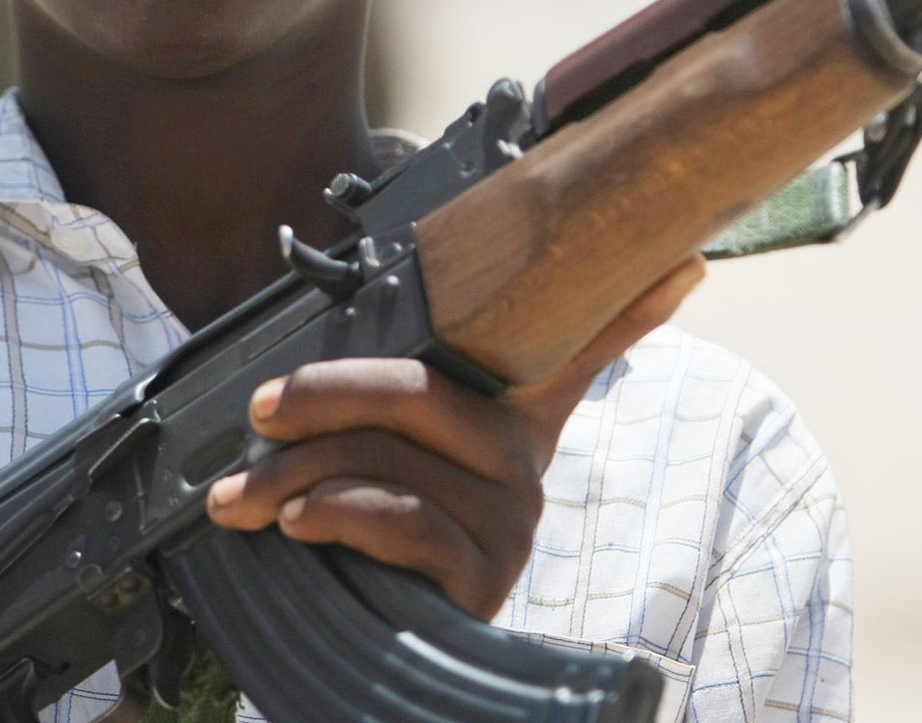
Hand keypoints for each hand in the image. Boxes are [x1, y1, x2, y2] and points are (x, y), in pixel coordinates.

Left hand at [204, 254, 705, 617]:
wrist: (370, 657)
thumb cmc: (370, 537)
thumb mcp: (378, 460)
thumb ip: (381, 406)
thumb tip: (350, 363)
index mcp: (509, 415)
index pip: (578, 348)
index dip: (631, 305)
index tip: (680, 263)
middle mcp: (523, 457)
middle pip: (417, 389)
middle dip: (320, 395)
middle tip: (258, 410)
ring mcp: (512, 515)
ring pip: (388, 454)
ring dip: (292, 471)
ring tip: (241, 493)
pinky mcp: (487, 570)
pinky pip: (398, 515)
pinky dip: (331, 510)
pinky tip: (294, 520)